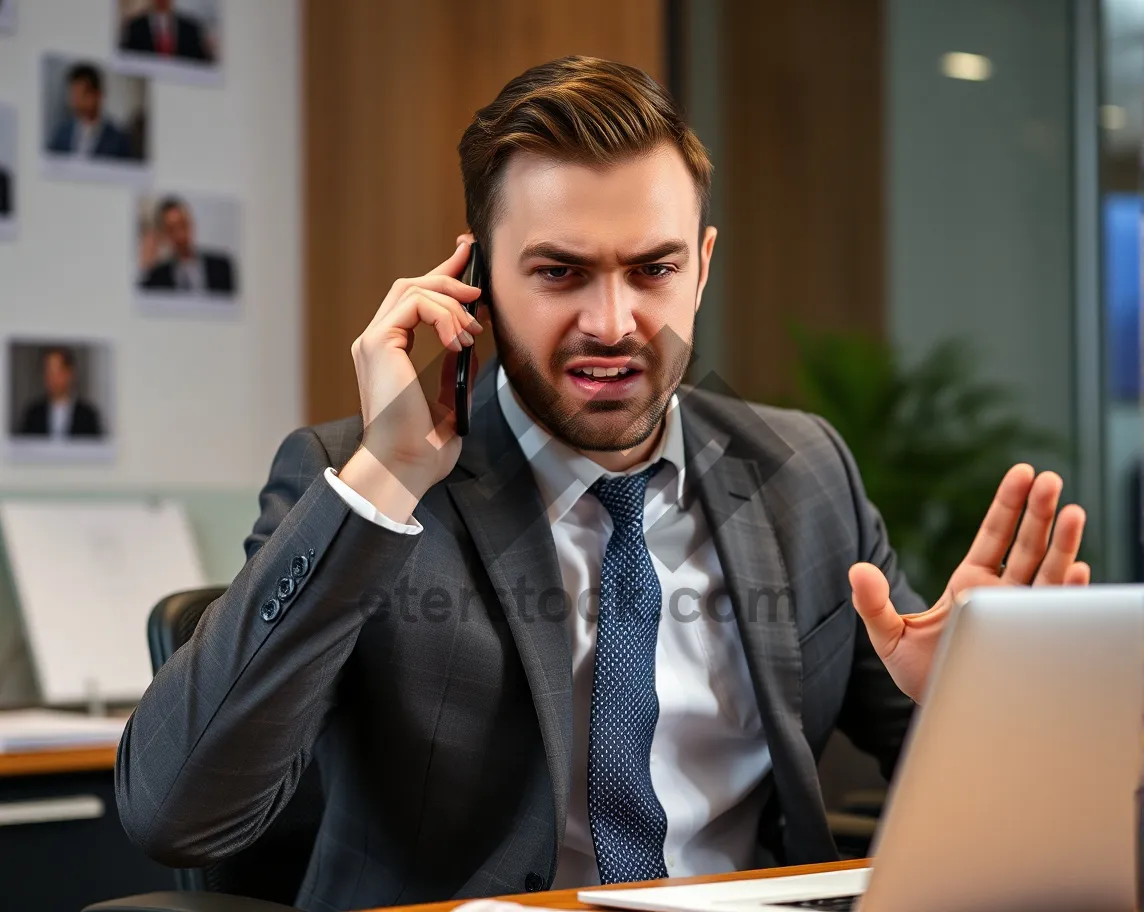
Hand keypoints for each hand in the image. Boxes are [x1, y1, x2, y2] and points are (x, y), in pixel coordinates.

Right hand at [338, 242, 483, 517]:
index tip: (469, 263)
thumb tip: (473, 344)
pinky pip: (415, 304)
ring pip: (412, 289)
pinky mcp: (377, 343)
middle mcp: (376, 343)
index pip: (414, 303)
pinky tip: (460, 339)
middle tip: (478, 262)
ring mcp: (373, 341)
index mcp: (389, 355)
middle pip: (410, 286)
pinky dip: (444, 315)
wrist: (405, 467)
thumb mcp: (450, 400)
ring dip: (452, 300)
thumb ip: (456, 369)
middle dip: (448, 272)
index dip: (442, 279)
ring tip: (473, 328)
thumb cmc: (424, 448)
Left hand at [848, 465, 1088, 702]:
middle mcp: (1003, 594)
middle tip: (1050, 480)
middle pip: (1026, 544)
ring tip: (1072, 511)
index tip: (1023, 473)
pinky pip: (1057, 612)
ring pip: (1048, 572)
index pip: (994, 533)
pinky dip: (1069, 591)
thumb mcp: (888, 635)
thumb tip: (856, 570)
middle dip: (1039, 512)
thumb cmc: (921, 675)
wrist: (946, 717)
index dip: (1009, 503)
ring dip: (1062, 543)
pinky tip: (1078, 570)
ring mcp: (1023, 617)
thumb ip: (872, 602)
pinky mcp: (1036, 644)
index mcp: (971, 583)